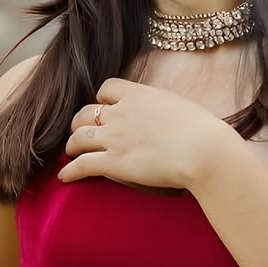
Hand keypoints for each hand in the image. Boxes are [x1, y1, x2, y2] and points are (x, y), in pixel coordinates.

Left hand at [59, 78, 237, 189]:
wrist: (203, 150)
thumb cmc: (202, 131)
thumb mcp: (180, 106)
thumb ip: (164, 108)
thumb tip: (167, 116)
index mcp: (138, 95)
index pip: (106, 89)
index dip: (102, 100)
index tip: (105, 109)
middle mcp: (120, 113)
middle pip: (85, 113)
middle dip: (80, 123)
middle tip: (81, 133)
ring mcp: (114, 138)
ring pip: (78, 138)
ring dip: (71, 145)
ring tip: (70, 153)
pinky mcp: (113, 162)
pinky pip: (81, 165)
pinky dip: (69, 171)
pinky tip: (64, 177)